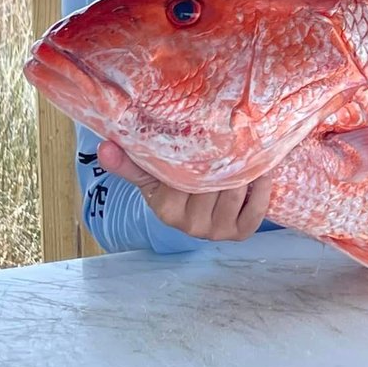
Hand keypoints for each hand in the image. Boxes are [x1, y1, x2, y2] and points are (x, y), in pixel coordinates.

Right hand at [97, 140, 271, 241]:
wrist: (189, 208)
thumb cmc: (169, 184)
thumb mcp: (149, 174)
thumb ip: (128, 162)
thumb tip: (103, 146)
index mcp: (165, 209)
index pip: (184, 180)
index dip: (199, 157)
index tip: (209, 132)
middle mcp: (190, 225)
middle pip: (214, 186)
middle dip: (226, 161)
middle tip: (237, 133)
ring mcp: (215, 232)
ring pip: (235, 195)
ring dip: (246, 172)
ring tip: (251, 148)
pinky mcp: (238, 235)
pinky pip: (255, 212)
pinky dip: (262, 191)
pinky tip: (264, 171)